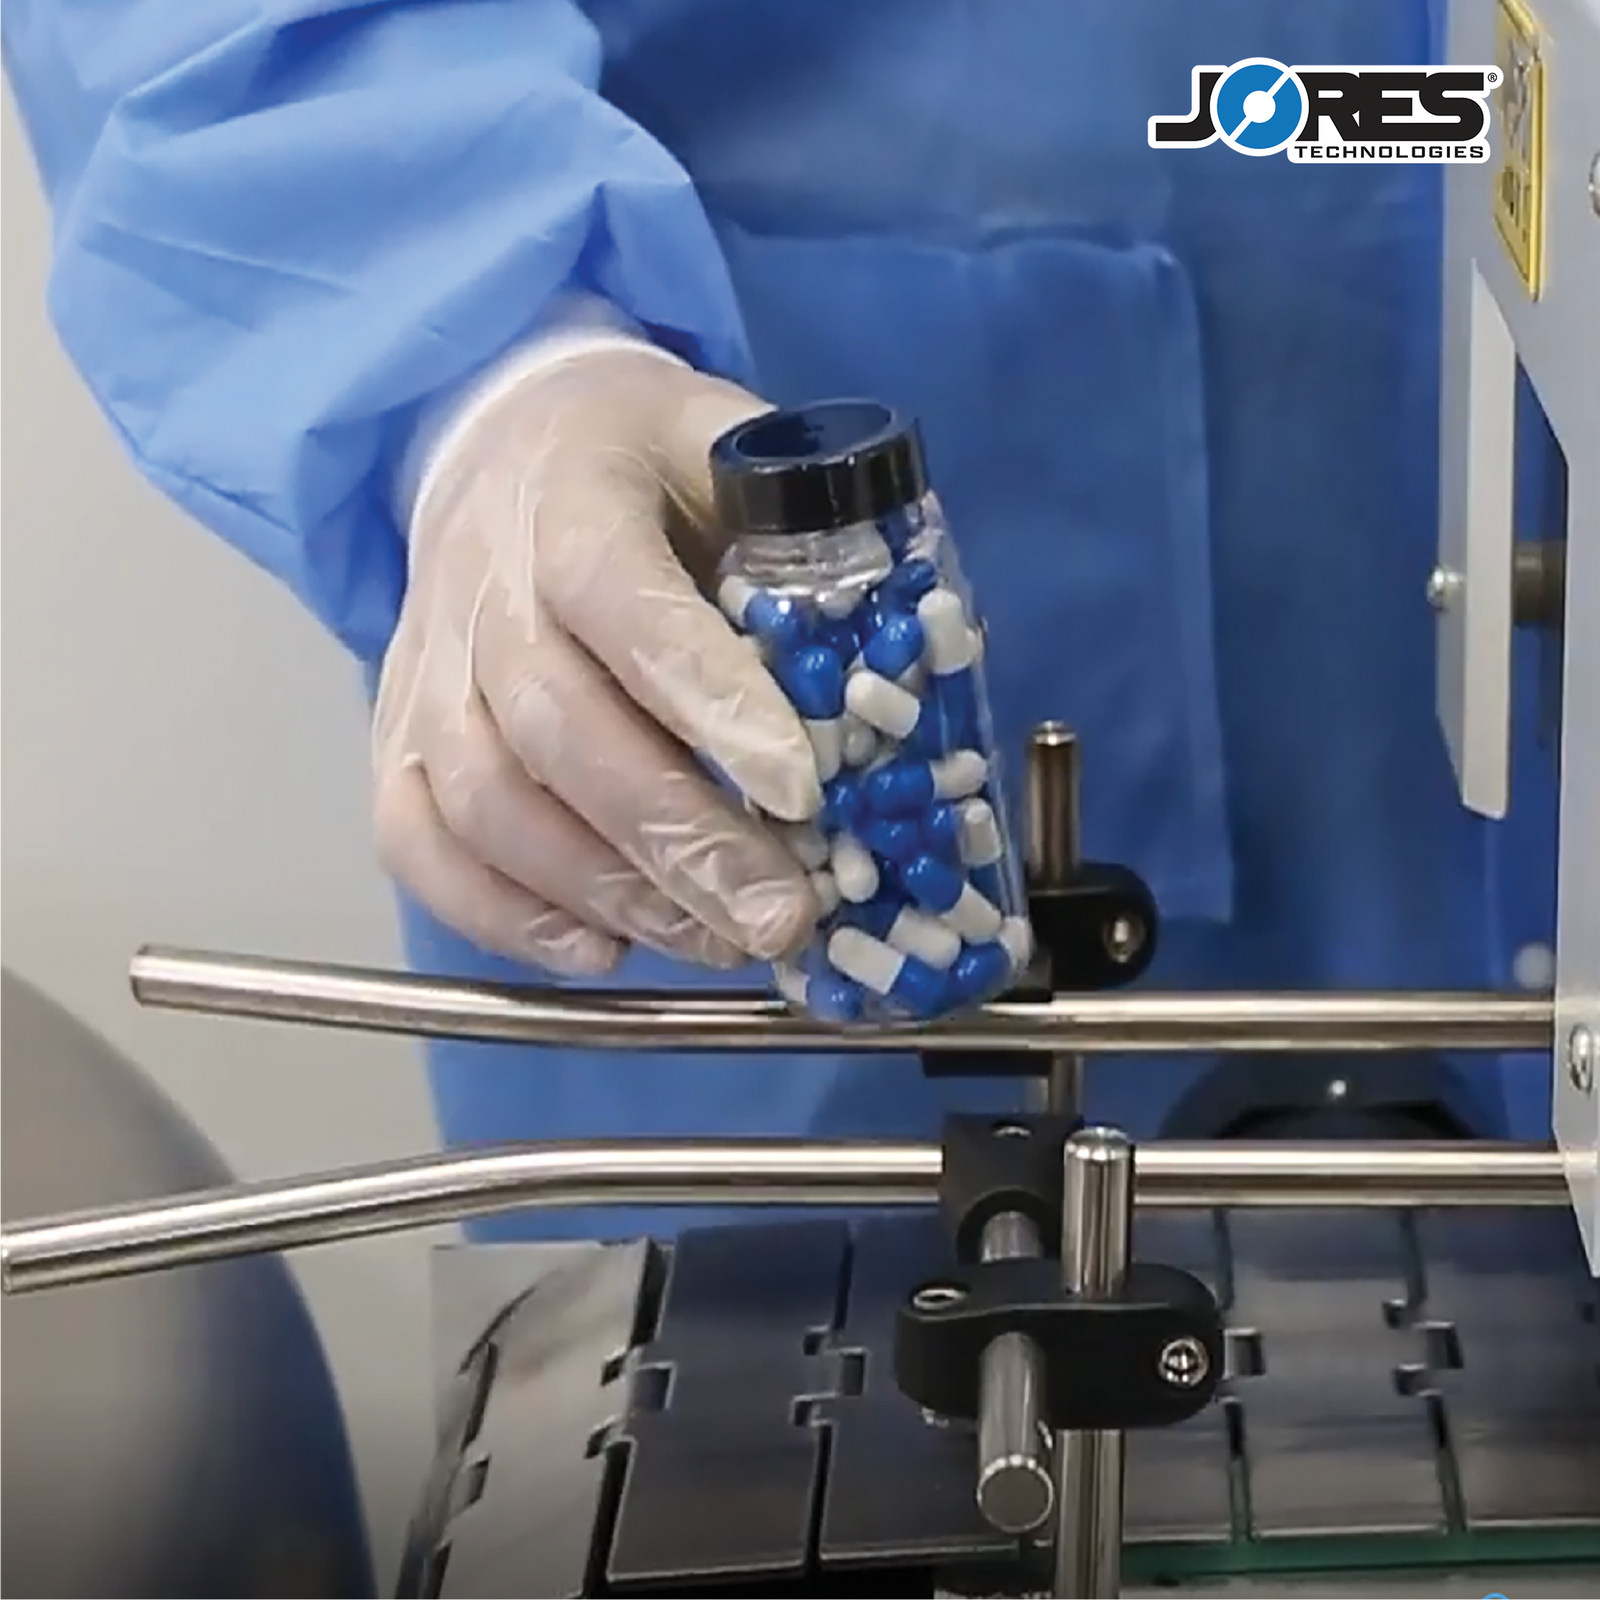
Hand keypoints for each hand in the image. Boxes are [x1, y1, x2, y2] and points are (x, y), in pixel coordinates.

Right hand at [373, 343, 821, 975]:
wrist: (497, 446)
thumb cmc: (640, 462)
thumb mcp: (729, 446)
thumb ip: (797, 536)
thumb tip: (897, 666)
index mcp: (573, 504)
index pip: (626, 607)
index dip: (710, 702)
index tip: (801, 789)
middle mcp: (482, 593)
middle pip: (561, 732)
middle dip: (679, 839)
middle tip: (780, 916)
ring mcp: (427, 672)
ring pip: (489, 804)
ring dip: (607, 892)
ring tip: (719, 940)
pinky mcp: (396, 736)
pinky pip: (416, 842)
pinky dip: (502, 915)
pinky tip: (600, 951)